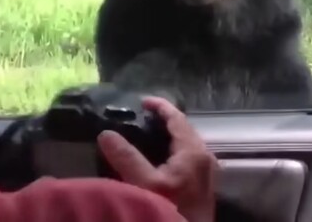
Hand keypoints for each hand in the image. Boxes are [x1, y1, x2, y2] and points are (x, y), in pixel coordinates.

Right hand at [97, 96, 216, 221]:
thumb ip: (126, 158)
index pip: (177, 118)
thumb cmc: (169, 211)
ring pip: (186, 145)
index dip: (160, 106)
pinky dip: (171, 152)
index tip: (141, 101)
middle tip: (139, 118)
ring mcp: (205, 173)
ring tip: (144, 137)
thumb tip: (106, 133)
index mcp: (194, 151)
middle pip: (184, 130)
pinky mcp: (201, 187)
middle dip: (163, 121)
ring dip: (167, 138)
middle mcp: (205, 157)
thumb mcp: (144, 185)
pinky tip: (155, 161)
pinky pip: (187, 158)